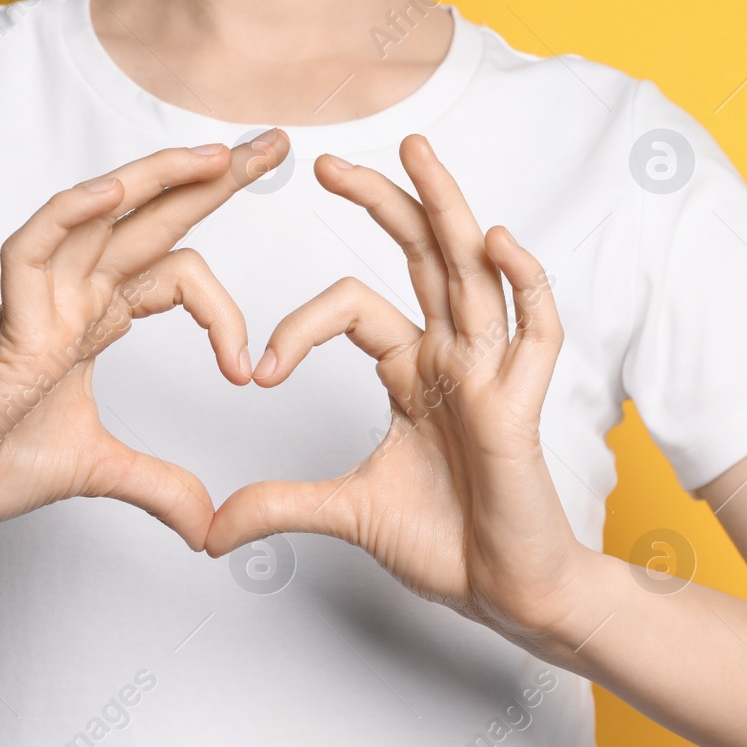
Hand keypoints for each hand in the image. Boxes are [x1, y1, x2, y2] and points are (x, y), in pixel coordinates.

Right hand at [0, 132, 288, 546]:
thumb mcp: (96, 471)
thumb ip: (156, 487)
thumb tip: (207, 526)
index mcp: (94, 318)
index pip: (173, 268)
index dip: (223, 304)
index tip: (253, 373)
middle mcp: (71, 294)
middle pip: (153, 219)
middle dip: (216, 182)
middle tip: (276, 146)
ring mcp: (38, 300)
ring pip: (101, 215)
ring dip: (160, 180)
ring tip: (222, 155)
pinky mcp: (5, 322)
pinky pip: (32, 248)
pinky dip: (69, 217)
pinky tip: (113, 192)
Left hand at [205, 135, 593, 639]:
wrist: (506, 592)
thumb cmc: (448, 544)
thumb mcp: (347, 514)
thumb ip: (281, 506)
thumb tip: (210, 529)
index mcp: (413, 370)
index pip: (354, 305)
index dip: (301, 325)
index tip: (259, 371)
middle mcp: (453, 356)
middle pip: (422, 256)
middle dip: (382, 202)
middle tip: (330, 162)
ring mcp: (492, 374)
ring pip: (474, 272)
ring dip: (447, 209)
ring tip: (417, 154)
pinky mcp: (523, 405)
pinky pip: (536, 332)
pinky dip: (523, 285)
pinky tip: (497, 242)